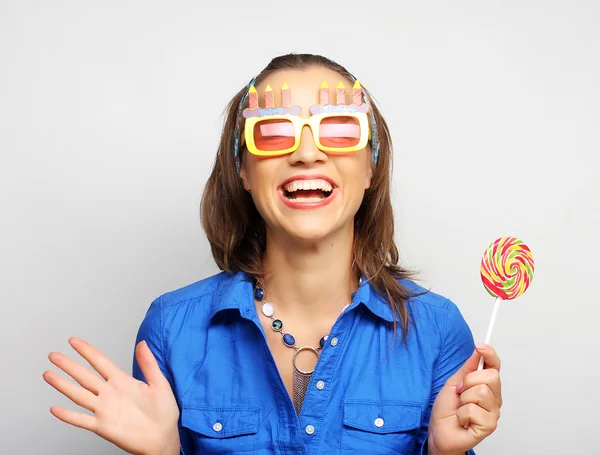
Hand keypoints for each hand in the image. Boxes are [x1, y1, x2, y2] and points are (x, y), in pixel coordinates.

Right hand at [43, 337, 179, 454]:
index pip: (100, 362)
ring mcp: (105, 410)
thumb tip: (142, 343)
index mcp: (122, 381)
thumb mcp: (159, 383)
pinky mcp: (103, 426)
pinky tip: (56, 409)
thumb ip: (148, 364)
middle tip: (54, 355)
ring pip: (79, 395)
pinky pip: (82, 420)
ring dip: (63, 385)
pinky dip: (68, 416)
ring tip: (49, 374)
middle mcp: (110, 394)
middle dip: (69, 365)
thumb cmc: (164, 411)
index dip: (87, 351)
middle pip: (85, 376)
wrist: (164, 437)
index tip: (74, 341)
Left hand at [428, 345, 501, 454]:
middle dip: (468, 381)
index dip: (490, 354)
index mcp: (486, 385)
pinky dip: (462, 413)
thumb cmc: (446, 409)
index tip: (480, 347)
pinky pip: (474, 409)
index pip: (495, 366)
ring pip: (482, 392)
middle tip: (460, 393)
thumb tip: (477, 351)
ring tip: (461, 407)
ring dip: (464, 399)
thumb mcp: (454, 382)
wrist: (439, 430)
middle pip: (491, 376)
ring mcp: (493, 412)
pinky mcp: (489, 425)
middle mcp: (493, 398)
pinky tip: (462, 419)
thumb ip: (467, 368)